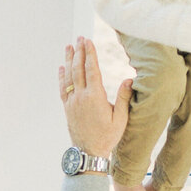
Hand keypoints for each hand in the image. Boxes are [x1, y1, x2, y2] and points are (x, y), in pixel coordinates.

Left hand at [59, 37, 132, 158]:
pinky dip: (62, 76)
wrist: (89, 153)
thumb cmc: (108, 137)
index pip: (92, 70)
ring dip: (68, 60)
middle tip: (79, 38)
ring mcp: (72, 103)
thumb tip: (129, 79)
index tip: (88, 41)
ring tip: (69, 46)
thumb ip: (124, 98)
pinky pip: (63, 89)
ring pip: (69, 77)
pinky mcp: (67, 109)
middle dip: (79, 52)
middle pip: (79, 69)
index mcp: (95, 98)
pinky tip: (62, 67)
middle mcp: (81, 98)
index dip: (90, 54)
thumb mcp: (121, 119)